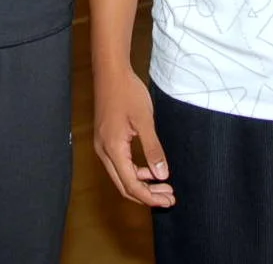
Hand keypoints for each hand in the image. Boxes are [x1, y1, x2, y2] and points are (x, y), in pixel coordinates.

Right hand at [93, 66, 173, 207]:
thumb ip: (153, 149)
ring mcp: (103, 145)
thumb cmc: (127, 92)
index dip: (150, 197)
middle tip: (169, 198)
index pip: (131, 185)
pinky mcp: (106, 139)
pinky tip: (150, 169)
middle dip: (147, 195)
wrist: (110, 72)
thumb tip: (162, 175)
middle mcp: (104, 151)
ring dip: (142, 184)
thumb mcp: (145, 121)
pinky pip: (119, 164)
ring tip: (163, 185)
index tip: (168, 201)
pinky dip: (135, 171)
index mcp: (113, 148)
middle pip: (124, 185)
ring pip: (121, 176)